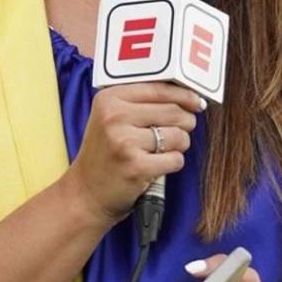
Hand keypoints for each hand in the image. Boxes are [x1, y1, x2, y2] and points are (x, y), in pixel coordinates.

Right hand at [70, 83, 205, 228]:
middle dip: (185, 122)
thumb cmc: (105, 154)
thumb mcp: (111, 118)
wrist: (86, 193)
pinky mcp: (136, 167)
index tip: (195, 101)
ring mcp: (125, 142)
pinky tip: (156, 167)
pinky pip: (176, 159)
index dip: (184, 95)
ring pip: (178, 135)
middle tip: (179, 132)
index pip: (159, 88)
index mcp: (110, 99)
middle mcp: (115, 117)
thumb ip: (142, 103)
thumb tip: (190, 96)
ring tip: (161, 151)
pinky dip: (172, 164)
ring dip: (179, 145)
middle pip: (174, 111)